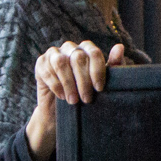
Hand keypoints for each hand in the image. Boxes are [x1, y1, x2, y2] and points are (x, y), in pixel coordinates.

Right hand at [25, 41, 126, 158]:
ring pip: (61, 62)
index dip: (97, 70)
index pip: (93, 52)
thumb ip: (113, 66)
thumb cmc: (84, 95)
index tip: (99, 89)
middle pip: (77, 57)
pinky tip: (62, 96)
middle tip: (87, 99)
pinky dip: (56, 85)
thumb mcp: (101, 83)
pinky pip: (47, 70)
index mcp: (86, 49)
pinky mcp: (40, 63)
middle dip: (83, 80)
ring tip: (73, 101)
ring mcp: (53, 54)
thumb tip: (120, 47)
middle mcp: (69, 48)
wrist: (61, 113)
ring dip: (69, 83)